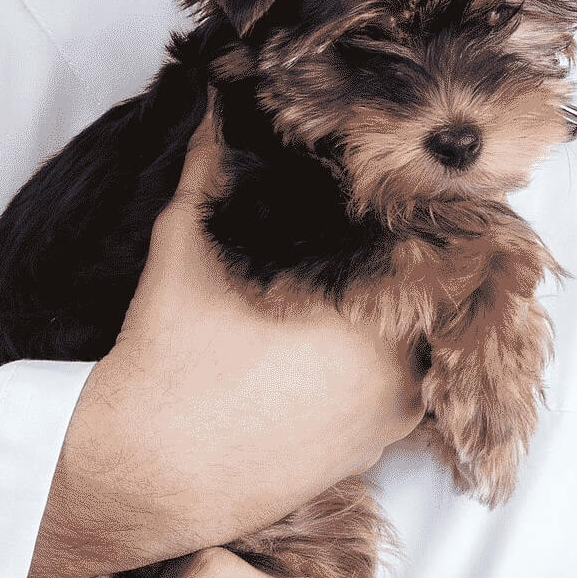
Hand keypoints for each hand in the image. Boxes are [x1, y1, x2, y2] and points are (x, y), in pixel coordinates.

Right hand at [27, 109, 424, 577]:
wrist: (145, 473)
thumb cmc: (169, 355)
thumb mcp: (186, 241)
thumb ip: (213, 165)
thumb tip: (218, 104)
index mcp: (375, 305)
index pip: (431, 241)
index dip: (409, 213)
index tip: (385, 196)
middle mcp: (402, 364)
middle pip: (428, 294)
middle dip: (402, 266)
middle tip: (364, 242)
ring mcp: (392, 417)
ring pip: (418, 346)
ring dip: (395, 320)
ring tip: (347, 294)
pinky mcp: (371, 454)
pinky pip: (398, 393)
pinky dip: (378, 368)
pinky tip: (332, 351)